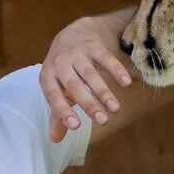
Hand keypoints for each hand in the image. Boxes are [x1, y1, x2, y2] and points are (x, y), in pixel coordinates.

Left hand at [41, 16, 134, 142]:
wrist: (74, 33)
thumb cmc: (64, 70)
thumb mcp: (58, 88)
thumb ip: (57, 113)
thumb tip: (55, 139)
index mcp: (48, 76)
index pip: (53, 95)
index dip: (62, 111)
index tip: (75, 126)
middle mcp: (60, 63)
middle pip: (74, 86)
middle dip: (89, 104)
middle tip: (103, 121)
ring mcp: (77, 53)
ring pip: (90, 74)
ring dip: (104, 92)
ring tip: (115, 109)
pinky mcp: (93, 44)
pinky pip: (105, 58)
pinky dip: (116, 70)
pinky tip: (125, 83)